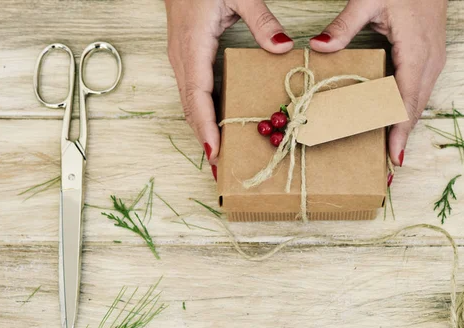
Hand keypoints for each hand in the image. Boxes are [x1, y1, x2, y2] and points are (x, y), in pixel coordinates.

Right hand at [164, 0, 293, 178]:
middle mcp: (183, 59)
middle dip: (204, 141)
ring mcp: (182, 60)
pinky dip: (203, 116)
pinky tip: (216, 128)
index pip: (198, 96)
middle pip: (191, 109)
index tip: (215, 152)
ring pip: (191, 105)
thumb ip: (261, 20)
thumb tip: (281, 47)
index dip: (206, 126)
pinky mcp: (187, 59)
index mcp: (193, 47)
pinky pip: (193, 94)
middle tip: (221, 171)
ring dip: (203, 132)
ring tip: (220, 158)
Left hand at [309, 0, 446, 166]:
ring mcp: (433, 61)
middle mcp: (430, 62)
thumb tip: (319, 47)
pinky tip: (393, 122)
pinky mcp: (430, 58)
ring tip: (389, 152)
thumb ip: (344, 25)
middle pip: (414, 109)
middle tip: (386, 167)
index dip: (399, 131)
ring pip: (418, 103)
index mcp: (417, 52)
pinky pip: (418, 92)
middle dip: (402, 138)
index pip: (406, 101)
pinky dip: (406, 111)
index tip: (392, 157)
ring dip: (404, 127)